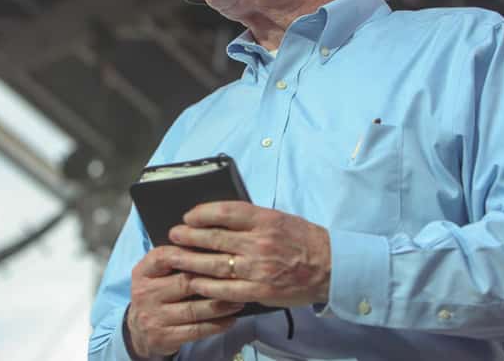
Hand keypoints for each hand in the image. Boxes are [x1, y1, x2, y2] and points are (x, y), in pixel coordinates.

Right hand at [126, 246, 243, 357]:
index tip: (219, 249)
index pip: (166, 256)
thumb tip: (212, 242)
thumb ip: (177, 257)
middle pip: (185, 283)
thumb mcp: (157, 273)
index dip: (192, 252)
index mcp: (143, 272)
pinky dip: (216, 325)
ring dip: (220, 305)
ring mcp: (153, 317)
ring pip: (193, 309)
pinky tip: (231, 320)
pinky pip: (195, 331)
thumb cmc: (158, 293)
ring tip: (239, 300)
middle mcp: (144, 294)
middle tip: (238, 277)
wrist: (140, 330)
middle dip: (215, 280)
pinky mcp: (163, 337)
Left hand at [167, 202, 330, 308]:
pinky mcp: (259, 291)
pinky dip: (207, 286)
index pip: (226, 212)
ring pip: (215, 265)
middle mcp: (260, 243)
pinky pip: (226, 289)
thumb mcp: (279, 219)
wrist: (329, 266)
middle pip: (214, 238)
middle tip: (174, 235)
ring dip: (191, 261)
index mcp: (265, 220)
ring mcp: (258, 268)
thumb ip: (251, 219)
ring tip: (176, 257)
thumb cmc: (303, 240)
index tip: (189, 216)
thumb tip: (218, 219)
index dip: (203, 213)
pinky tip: (195, 282)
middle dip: (189, 237)